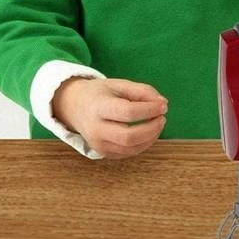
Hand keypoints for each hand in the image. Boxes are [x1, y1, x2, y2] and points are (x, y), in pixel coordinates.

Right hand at [52, 77, 167, 158]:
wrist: (75, 107)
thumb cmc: (100, 93)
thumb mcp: (119, 85)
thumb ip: (142, 91)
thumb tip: (162, 104)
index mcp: (99, 107)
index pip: (128, 112)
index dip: (149, 109)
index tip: (163, 105)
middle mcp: (96, 128)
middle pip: (129, 136)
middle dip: (152, 129)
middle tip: (163, 118)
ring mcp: (98, 144)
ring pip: (131, 148)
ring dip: (151, 137)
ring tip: (157, 123)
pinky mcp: (103, 153)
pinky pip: (128, 153)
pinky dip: (143, 144)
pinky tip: (148, 132)